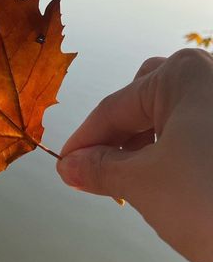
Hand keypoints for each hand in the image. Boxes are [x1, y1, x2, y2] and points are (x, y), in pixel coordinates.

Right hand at [57, 47, 212, 261]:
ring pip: (174, 118)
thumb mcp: (144, 185)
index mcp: (183, 74)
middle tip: (99, 174)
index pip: (113, 107)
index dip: (83, 142)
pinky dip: (177, 155)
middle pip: (144, 102)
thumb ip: (100, 169)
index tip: (64, 168)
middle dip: (119, 138)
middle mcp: (211, 77)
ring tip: (136, 187)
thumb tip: (69, 167)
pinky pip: (200, 132)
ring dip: (147, 149)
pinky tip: (174, 187)